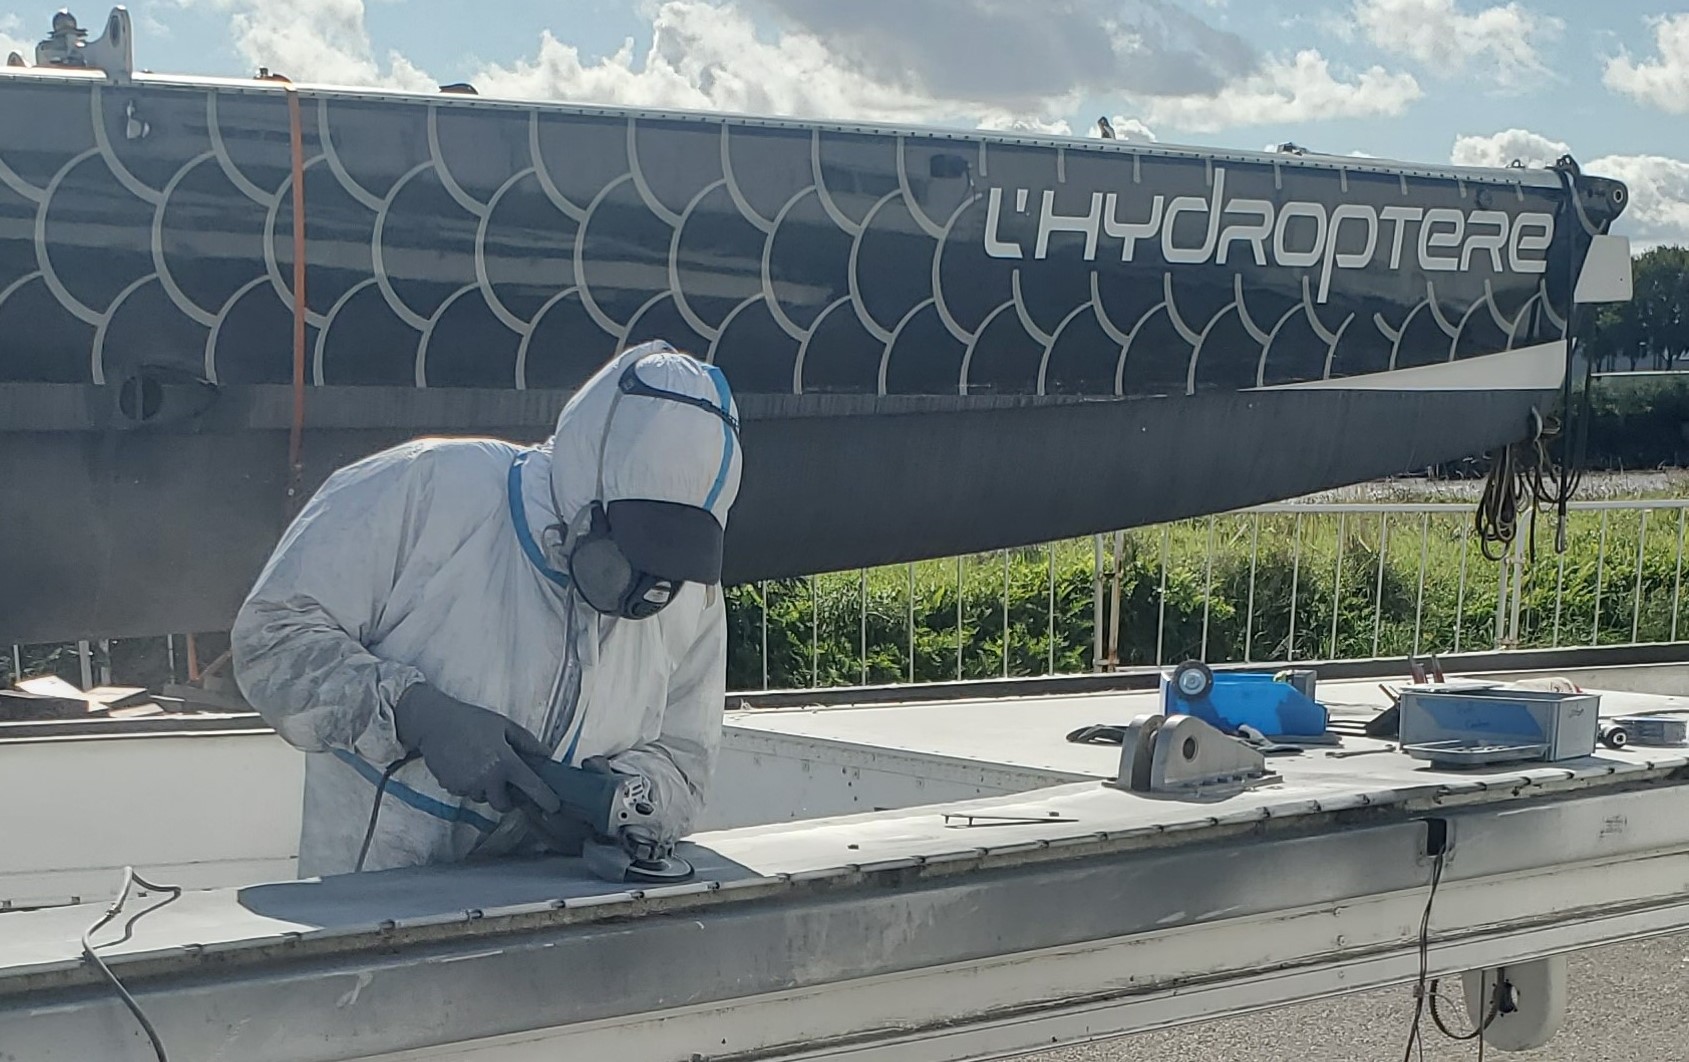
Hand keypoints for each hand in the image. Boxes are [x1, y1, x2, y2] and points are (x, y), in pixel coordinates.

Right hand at [391, 683, 563, 814]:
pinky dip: (469, 784)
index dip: (545, 798)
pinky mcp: (452, 787)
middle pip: (504, 804)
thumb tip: (546, 756)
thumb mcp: (505, 725)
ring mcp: (468, 785)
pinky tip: (465, 765)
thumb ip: (528, 743)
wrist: (434, 723)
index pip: (531, 786)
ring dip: (486, 789)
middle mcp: (487, 778)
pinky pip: (467, 792)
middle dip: (508, 799)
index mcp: (505, 761)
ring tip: (480, 764)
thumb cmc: (471, 721)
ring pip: (483, 798)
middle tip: (506, 783)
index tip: (554, 806)